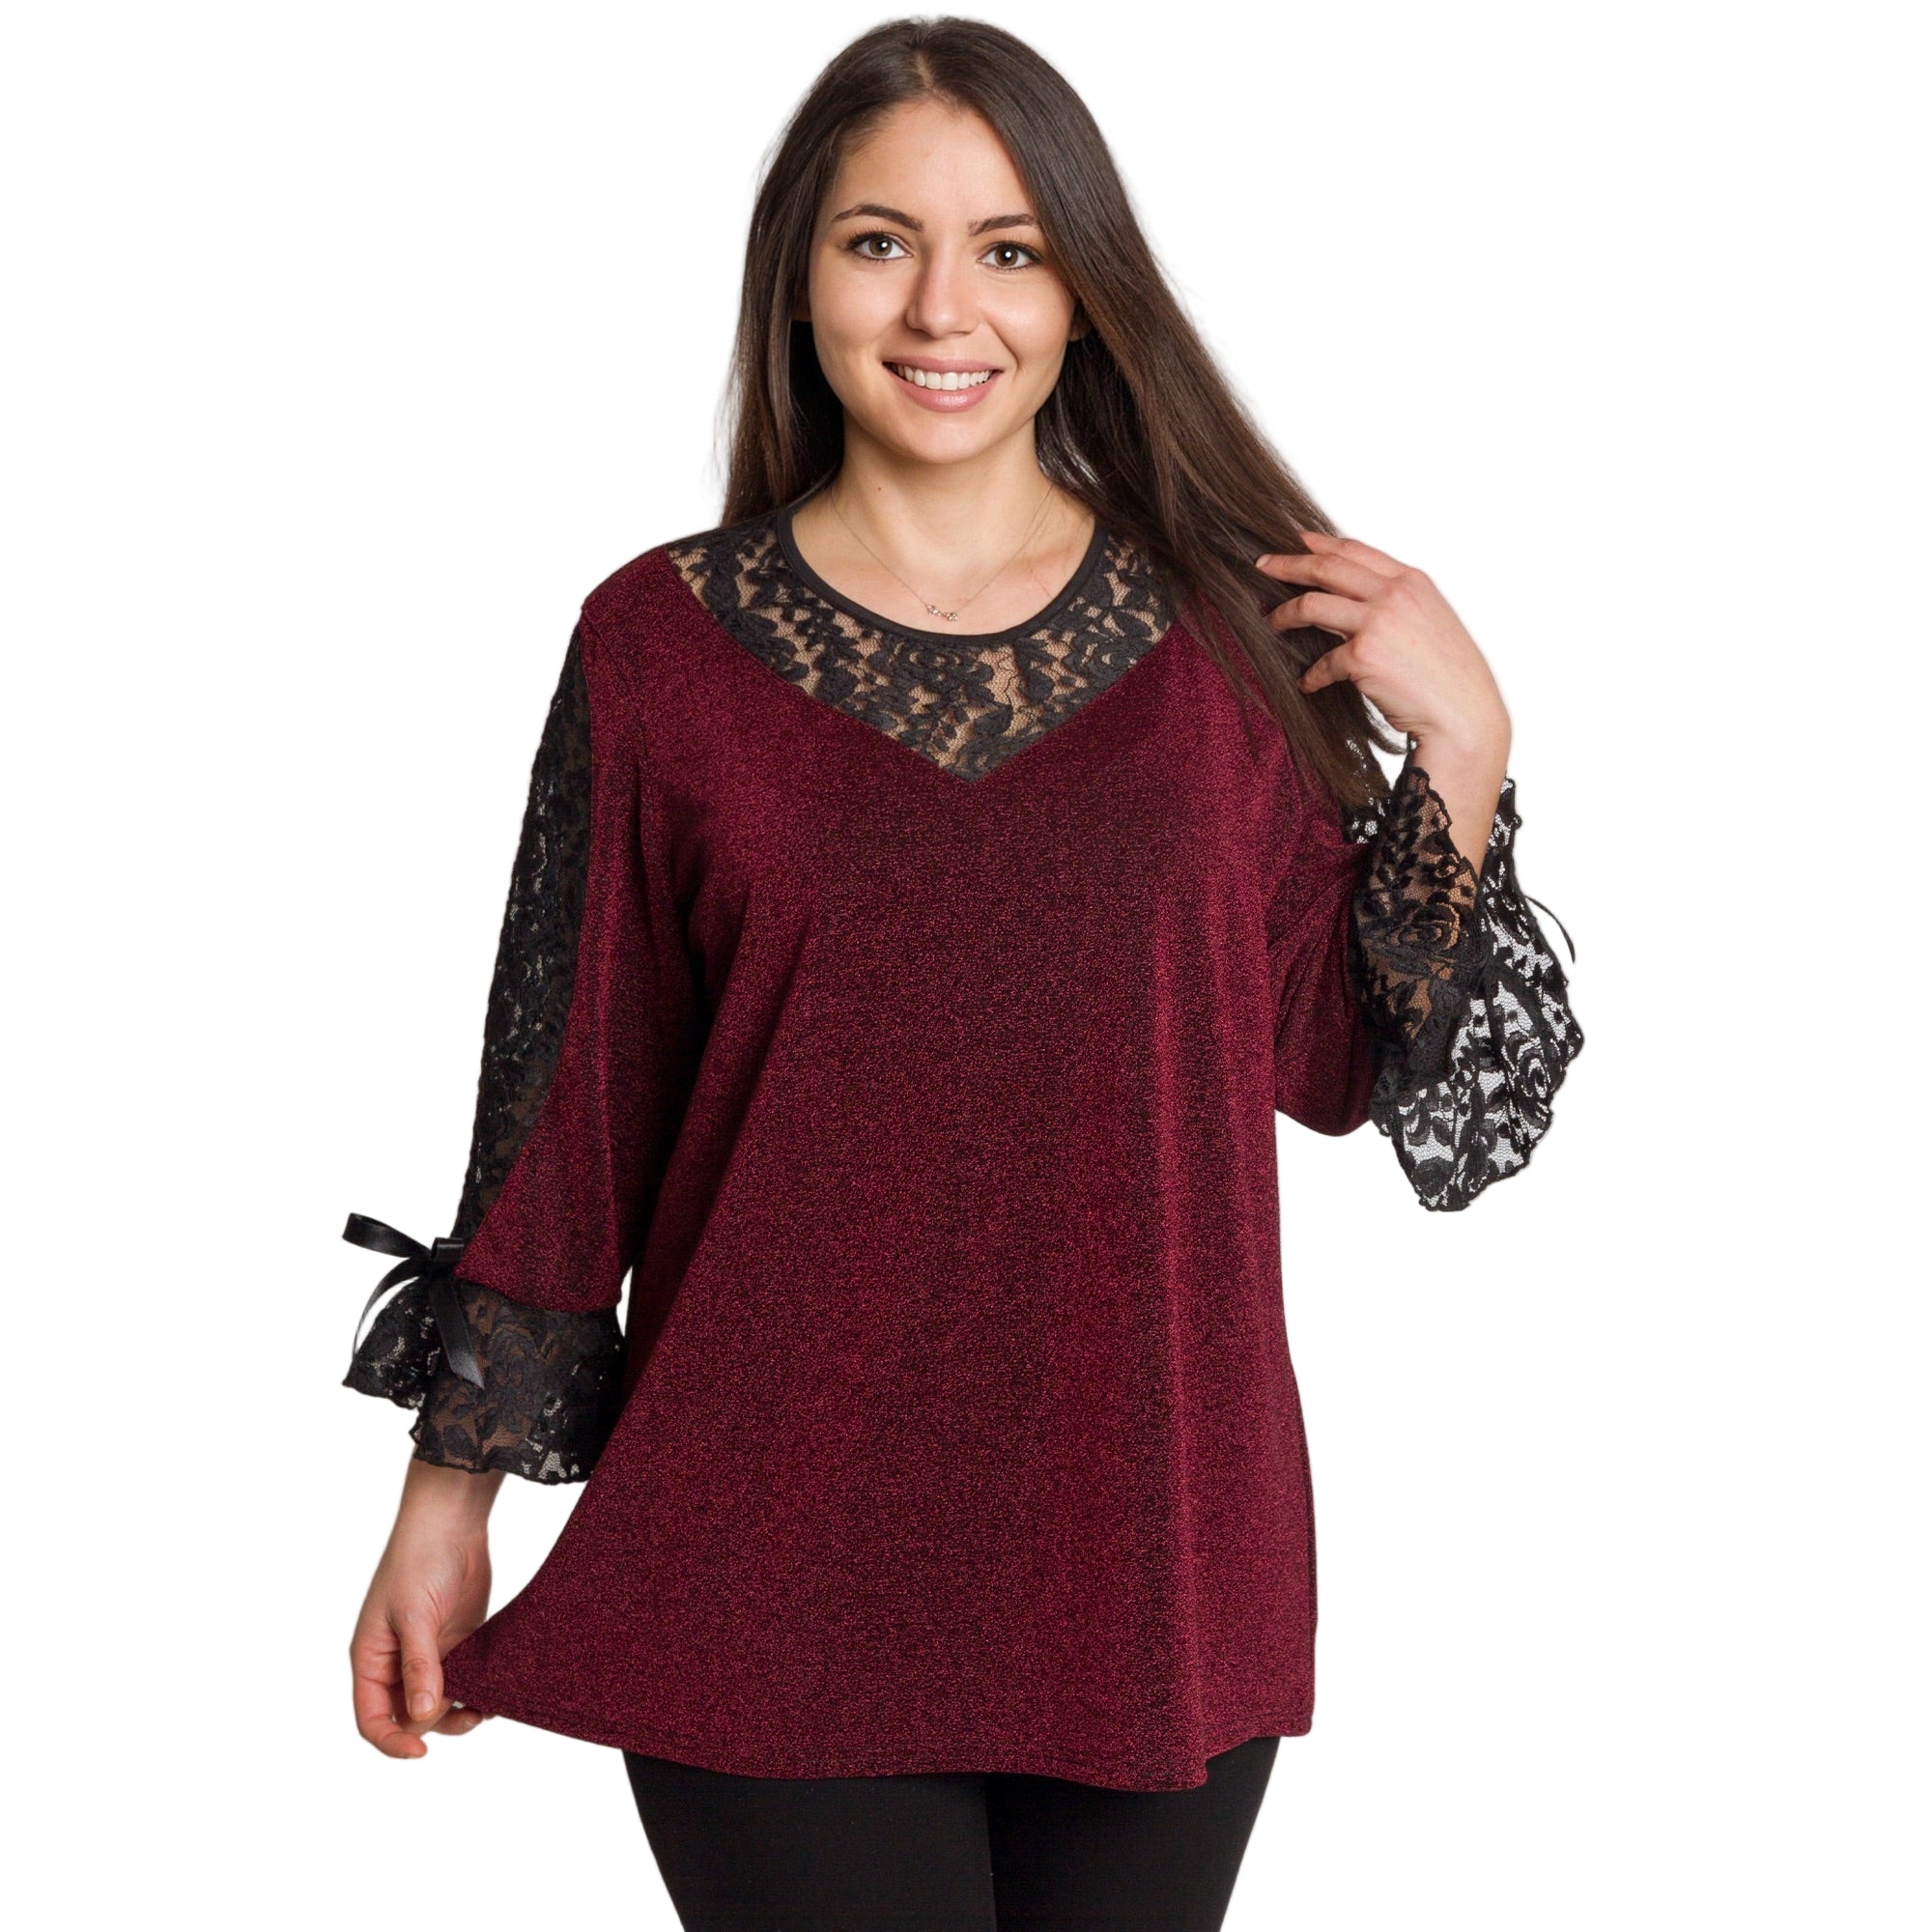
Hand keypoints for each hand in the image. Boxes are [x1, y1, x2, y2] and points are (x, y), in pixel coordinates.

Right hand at [350, 1463, 500, 1758]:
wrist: (453, 1522)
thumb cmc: (419, 1561)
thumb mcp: (414, 1616)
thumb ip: (420, 1666)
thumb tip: (421, 1716)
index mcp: (372, 1659)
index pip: (372, 1718)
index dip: (391, 1741)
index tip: (420, 1752)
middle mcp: (398, 1663)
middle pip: (409, 1717)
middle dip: (435, 1723)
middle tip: (467, 1709)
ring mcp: (430, 1655)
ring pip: (439, 1704)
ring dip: (460, 1712)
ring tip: (485, 1706)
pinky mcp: (459, 1644)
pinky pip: (464, 1682)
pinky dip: (477, 1692)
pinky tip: (495, 1692)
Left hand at [1255, 532, 1509, 761]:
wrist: (1464, 714)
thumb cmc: (1449, 676)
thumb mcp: (1428, 621)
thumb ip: (1393, 603)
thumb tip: (1348, 600)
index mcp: (1412, 580)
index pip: (1356, 550)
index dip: (1321, 542)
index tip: (1296, 540)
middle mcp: (1394, 594)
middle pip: (1326, 567)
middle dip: (1288, 564)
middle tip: (1262, 566)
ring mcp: (1378, 622)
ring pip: (1311, 604)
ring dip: (1284, 614)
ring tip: (1271, 622)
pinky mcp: (1363, 656)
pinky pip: (1321, 662)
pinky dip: (1311, 675)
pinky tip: (1308, 684)